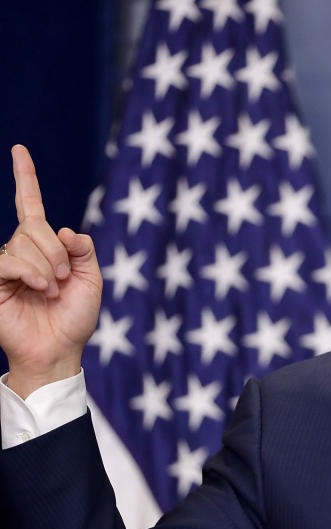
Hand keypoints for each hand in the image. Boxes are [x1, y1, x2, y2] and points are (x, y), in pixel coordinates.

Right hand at [0, 146, 101, 397]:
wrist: (60, 348)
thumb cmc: (75, 317)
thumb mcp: (92, 278)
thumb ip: (84, 250)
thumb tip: (66, 230)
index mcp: (44, 246)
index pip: (30, 206)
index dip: (26, 177)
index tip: (20, 150)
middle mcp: (21, 250)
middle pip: (37, 226)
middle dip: (58, 253)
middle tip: (63, 281)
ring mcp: (4, 265)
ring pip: (24, 243)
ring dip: (47, 268)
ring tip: (50, 291)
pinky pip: (7, 260)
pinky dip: (29, 271)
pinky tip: (38, 286)